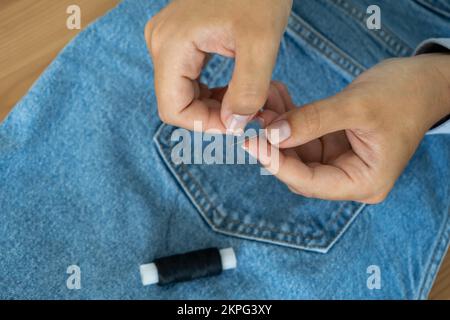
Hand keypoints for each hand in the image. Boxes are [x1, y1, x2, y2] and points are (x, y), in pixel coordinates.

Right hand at [145, 0, 291, 132]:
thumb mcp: (260, 42)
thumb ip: (247, 90)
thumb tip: (233, 126)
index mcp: (171, 46)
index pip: (174, 110)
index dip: (206, 126)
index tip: (240, 125)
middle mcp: (161, 44)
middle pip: (177, 104)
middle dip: (213, 117)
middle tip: (248, 117)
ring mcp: (168, 42)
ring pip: (184, 94)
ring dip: (214, 107)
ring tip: (246, 105)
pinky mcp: (181, 41)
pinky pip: (190, 80)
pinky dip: (213, 92)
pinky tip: (235, 91)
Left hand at [244, 54, 449, 202]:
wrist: (423, 81)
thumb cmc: (404, 95)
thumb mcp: (356, 106)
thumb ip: (314, 121)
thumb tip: (273, 133)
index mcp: (364, 181)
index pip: (311, 182)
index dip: (278, 164)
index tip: (253, 143)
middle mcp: (350, 177)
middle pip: (300, 170)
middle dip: (275, 144)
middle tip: (252, 119)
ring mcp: (340, 161)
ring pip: (297, 151)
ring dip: (278, 127)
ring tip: (263, 102)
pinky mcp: (333, 144)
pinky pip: (303, 135)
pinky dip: (289, 118)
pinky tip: (276, 98)